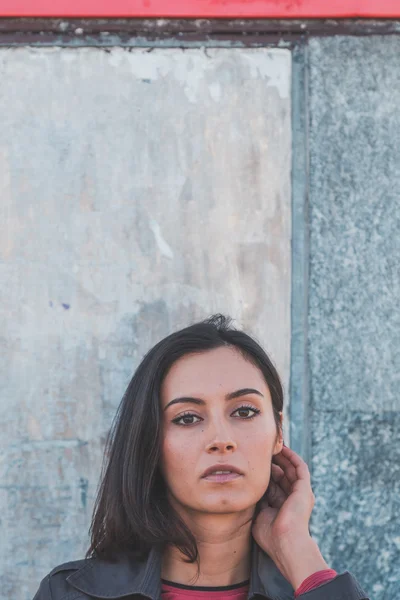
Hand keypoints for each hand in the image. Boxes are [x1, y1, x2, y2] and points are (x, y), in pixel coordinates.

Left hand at [251, 445, 328, 588]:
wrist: (285, 542)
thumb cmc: (270, 535)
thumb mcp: (260, 514)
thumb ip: (258, 501)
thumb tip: (249, 489)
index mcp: (282, 507)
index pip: (273, 485)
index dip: (265, 472)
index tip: (254, 461)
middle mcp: (292, 499)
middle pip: (283, 475)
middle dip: (273, 461)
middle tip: (262, 449)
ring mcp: (300, 494)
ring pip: (291, 469)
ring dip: (283, 456)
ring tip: (272, 444)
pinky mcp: (304, 489)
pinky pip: (300, 468)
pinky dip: (293, 457)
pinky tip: (284, 448)